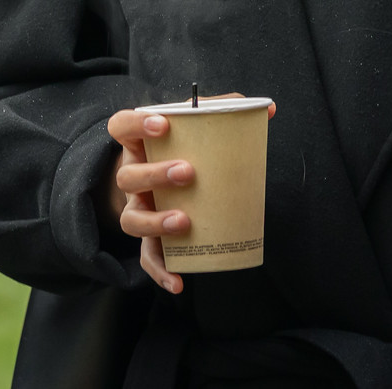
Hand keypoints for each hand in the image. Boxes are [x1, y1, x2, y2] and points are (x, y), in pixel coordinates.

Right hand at [106, 96, 277, 294]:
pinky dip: (161, 271)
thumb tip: (269, 110)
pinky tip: (178, 281)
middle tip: (188, 172)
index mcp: (140, 143)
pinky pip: (148, 257)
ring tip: (183, 222)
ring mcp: (137, 208)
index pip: (122, 126)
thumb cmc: (185, 149)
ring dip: (155, 223)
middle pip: (127, 177)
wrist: (165, 182)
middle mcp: (132, 176)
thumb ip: (227, 113)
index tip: (163, 125)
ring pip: (131, 219)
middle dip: (155, 175)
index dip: (136, 124)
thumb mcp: (198, 128)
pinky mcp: (148, 238)